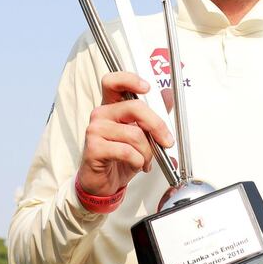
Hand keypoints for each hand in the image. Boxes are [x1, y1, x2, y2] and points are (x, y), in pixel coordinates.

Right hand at [77, 72, 173, 196]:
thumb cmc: (120, 158)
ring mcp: (95, 130)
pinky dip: (138, 160)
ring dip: (147, 151)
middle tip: (166, 140)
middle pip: (134, 107)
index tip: (147, 88)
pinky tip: (136, 165)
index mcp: (112, 106)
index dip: (130, 80)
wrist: (104, 183)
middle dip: (157, 125)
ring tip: (145, 160)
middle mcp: (101, 114)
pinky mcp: (94, 147)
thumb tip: (168, 95)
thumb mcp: (141, 135)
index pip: (113, 82)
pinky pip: (127, 151)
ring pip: (134, 133)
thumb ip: (153, 115)